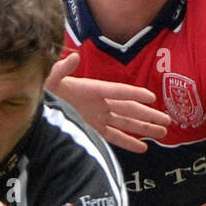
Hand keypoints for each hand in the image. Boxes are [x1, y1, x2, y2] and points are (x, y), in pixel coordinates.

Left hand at [47, 51, 168, 151]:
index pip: (117, 92)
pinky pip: (114, 136)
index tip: (151, 97)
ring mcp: (99, 116)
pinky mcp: (94, 128)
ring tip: (163, 132)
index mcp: (93, 89)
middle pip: (129, 109)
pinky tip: (143, 148)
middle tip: (167, 119)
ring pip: (126, 123)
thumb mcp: (51, 77)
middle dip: (148, 115)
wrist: (38, 103)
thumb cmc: (46, 87)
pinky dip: (128, 142)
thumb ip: (61, 69)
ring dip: (144, 128)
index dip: (133, 94)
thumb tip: (71, 57)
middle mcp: (100, 103)